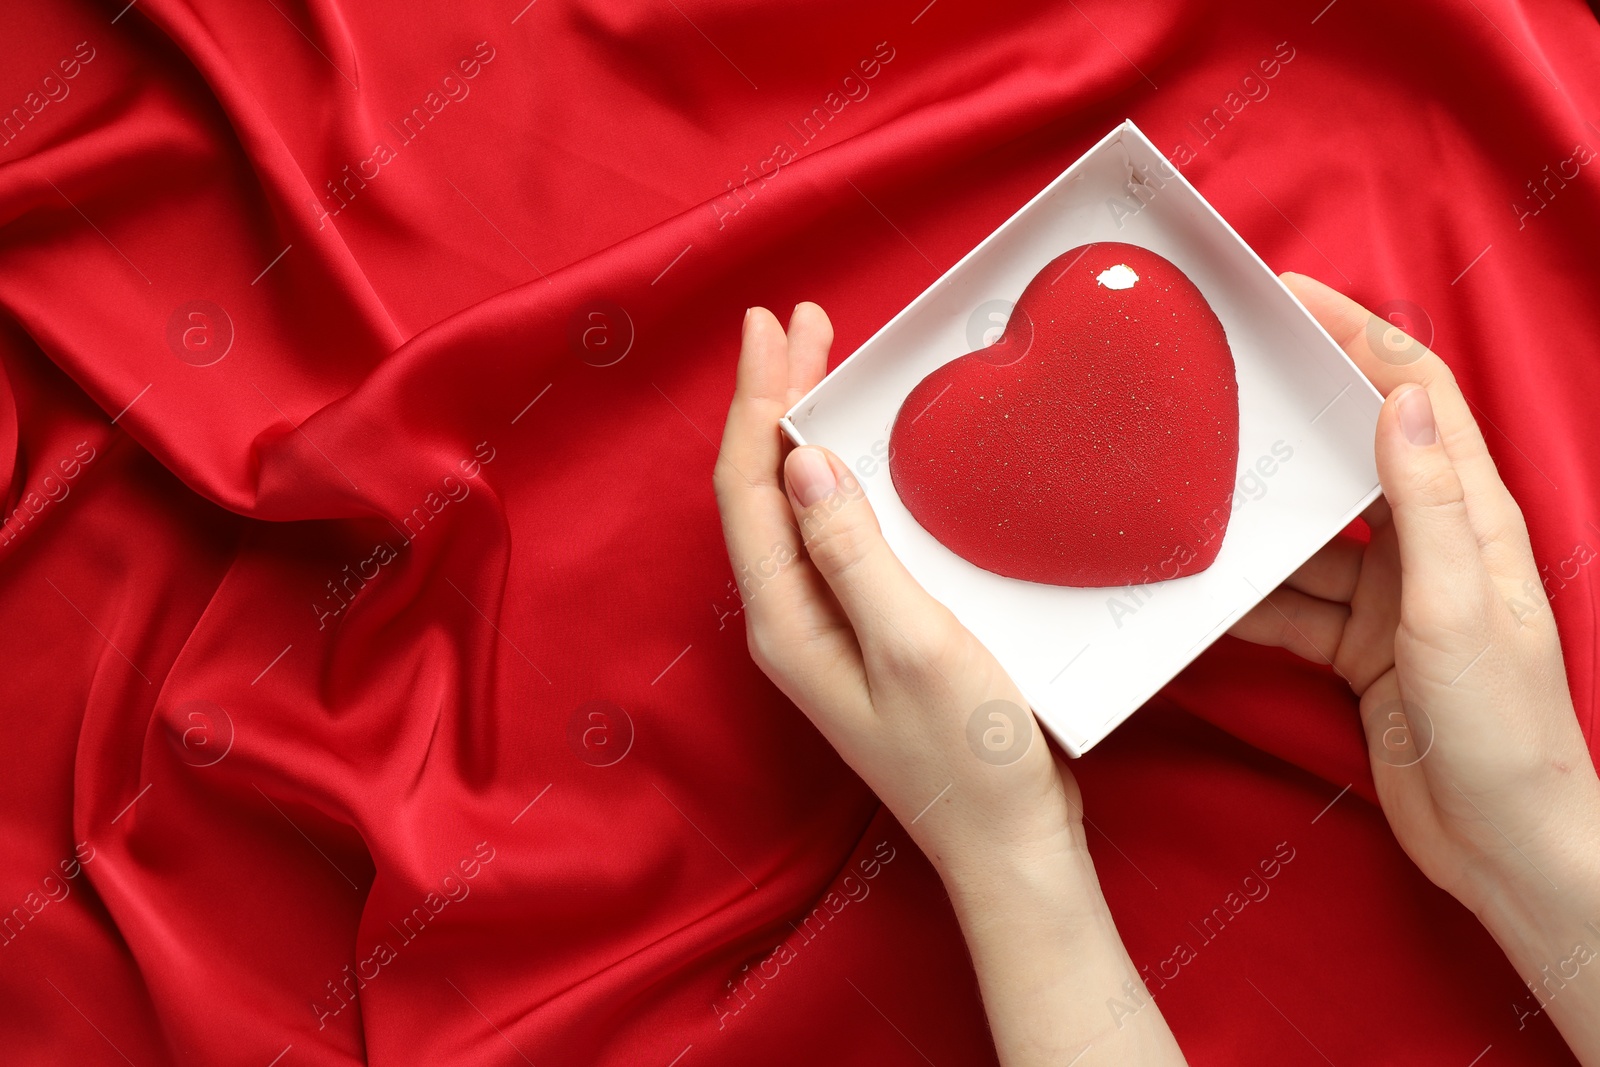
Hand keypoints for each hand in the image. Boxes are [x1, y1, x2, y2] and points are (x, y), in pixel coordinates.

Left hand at [712, 304, 1075, 875]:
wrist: (1010, 845)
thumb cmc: (970, 756)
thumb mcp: (915, 645)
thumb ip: (855, 553)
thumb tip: (803, 461)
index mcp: (786, 622)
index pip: (749, 490)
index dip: (756, 402)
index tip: (772, 327)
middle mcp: (792, 621)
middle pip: (764, 491)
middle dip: (774, 401)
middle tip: (800, 323)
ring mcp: (827, 629)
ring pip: (797, 508)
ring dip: (805, 432)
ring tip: (823, 362)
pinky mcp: (867, 633)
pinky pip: (836, 535)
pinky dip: (844, 477)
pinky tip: (867, 452)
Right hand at [1233, 274, 1599, 1058]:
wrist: (1504, 847)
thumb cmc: (1501, 727)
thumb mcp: (1459, 608)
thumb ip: (1429, 505)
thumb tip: (1398, 397)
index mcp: (1472, 516)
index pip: (1416, 394)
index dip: (1360, 335)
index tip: (1292, 297)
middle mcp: (1429, 543)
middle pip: (1350, 454)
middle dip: (1291, 417)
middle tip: (1216, 381)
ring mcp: (1390, 597)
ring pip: (1307, 537)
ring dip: (1255, 520)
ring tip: (1185, 490)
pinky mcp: (1356, 648)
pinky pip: (1288, 605)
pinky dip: (1246, 600)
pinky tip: (1199, 593)